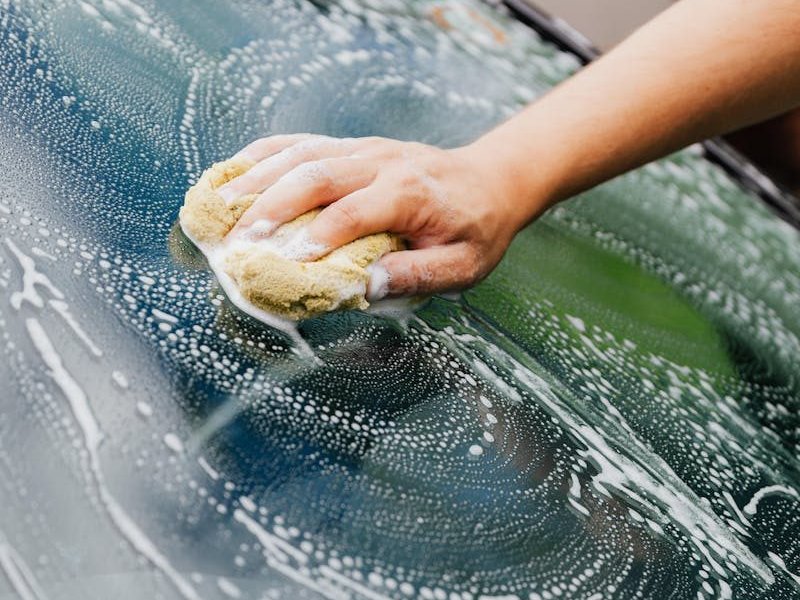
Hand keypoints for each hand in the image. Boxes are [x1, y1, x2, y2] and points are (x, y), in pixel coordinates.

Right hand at [218, 134, 538, 298]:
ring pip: (301, 154)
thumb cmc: (475, 229)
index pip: (355, 212)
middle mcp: (381, 162)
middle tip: (239, 240)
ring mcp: (363, 149)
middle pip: (316, 175)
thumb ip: (418, 275)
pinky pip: (302, 143)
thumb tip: (366, 286)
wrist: (490, 180)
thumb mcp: (464, 266)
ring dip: (257, 178)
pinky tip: (234, 173)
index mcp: (410, 193)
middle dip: (272, 207)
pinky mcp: (352, 146)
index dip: (318, 237)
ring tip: (220, 206)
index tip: (285, 264)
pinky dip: (264, 156)